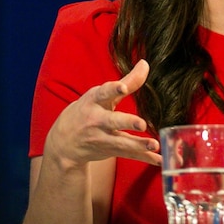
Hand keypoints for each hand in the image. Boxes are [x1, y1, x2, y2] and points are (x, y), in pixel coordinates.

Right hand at [43, 59, 161, 167]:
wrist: (63, 142)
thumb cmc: (87, 110)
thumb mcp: (101, 95)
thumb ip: (127, 81)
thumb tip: (145, 63)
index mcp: (94, 101)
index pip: (103, 93)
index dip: (113, 89)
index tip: (122, 87)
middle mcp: (97, 120)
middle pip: (112, 121)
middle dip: (127, 122)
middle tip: (141, 124)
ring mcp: (102, 138)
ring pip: (121, 142)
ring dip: (138, 145)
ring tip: (154, 144)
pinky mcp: (110, 151)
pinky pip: (129, 155)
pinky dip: (145, 158)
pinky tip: (160, 160)